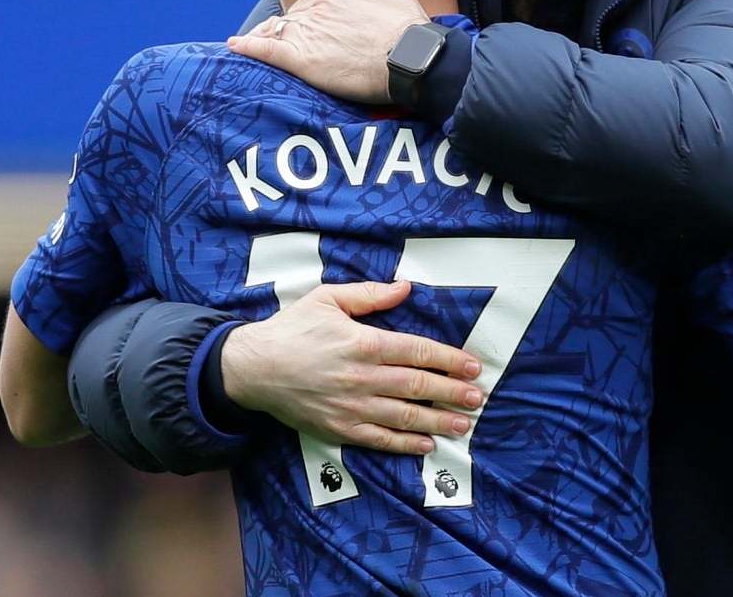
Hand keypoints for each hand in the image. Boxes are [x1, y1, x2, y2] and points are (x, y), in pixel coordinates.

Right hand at [220, 279, 484, 455]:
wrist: (254, 367)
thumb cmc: (293, 328)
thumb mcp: (327, 298)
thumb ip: (369, 295)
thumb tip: (405, 288)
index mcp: (363, 342)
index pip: (417, 351)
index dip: (448, 359)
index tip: (472, 366)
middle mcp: (362, 377)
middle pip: (417, 385)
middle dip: (451, 392)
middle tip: (478, 397)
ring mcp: (351, 406)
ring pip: (403, 416)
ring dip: (437, 420)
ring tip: (464, 424)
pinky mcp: (338, 428)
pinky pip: (378, 438)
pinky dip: (404, 444)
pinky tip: (426, 444)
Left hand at [226, 0, 428, 103]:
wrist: (410, 55)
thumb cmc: (406, 23)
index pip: (311, 3)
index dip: (308, 15)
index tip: (308, 27)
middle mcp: (317, 10)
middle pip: (292, 17)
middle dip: (286, 27)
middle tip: (281, 40)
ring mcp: (307, 33)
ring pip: (276, 30)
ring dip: (262, 35)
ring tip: (249, 44)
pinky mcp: (301, 59)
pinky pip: (267, 49)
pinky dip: (249, 47)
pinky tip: (236, 47)